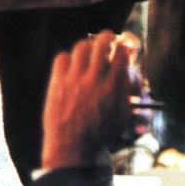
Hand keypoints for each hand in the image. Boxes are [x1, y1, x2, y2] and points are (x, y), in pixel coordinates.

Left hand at [41, 31, 131, 170]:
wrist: (71, 149)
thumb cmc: (99, 135)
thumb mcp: (122, 117)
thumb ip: (126, 92)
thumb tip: (127, 72)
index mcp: (112, 88)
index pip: (121, 54)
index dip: (124, 48)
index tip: (123, 49)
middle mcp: (93, 80)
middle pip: (102, 42)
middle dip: (108, 36)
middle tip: (108, 38)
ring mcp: (74, 79)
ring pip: (81, 46)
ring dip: (88, 46)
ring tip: (89, 50)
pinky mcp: (57, 82)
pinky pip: (62, 57)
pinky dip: (68, 59)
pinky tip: (71, 66)